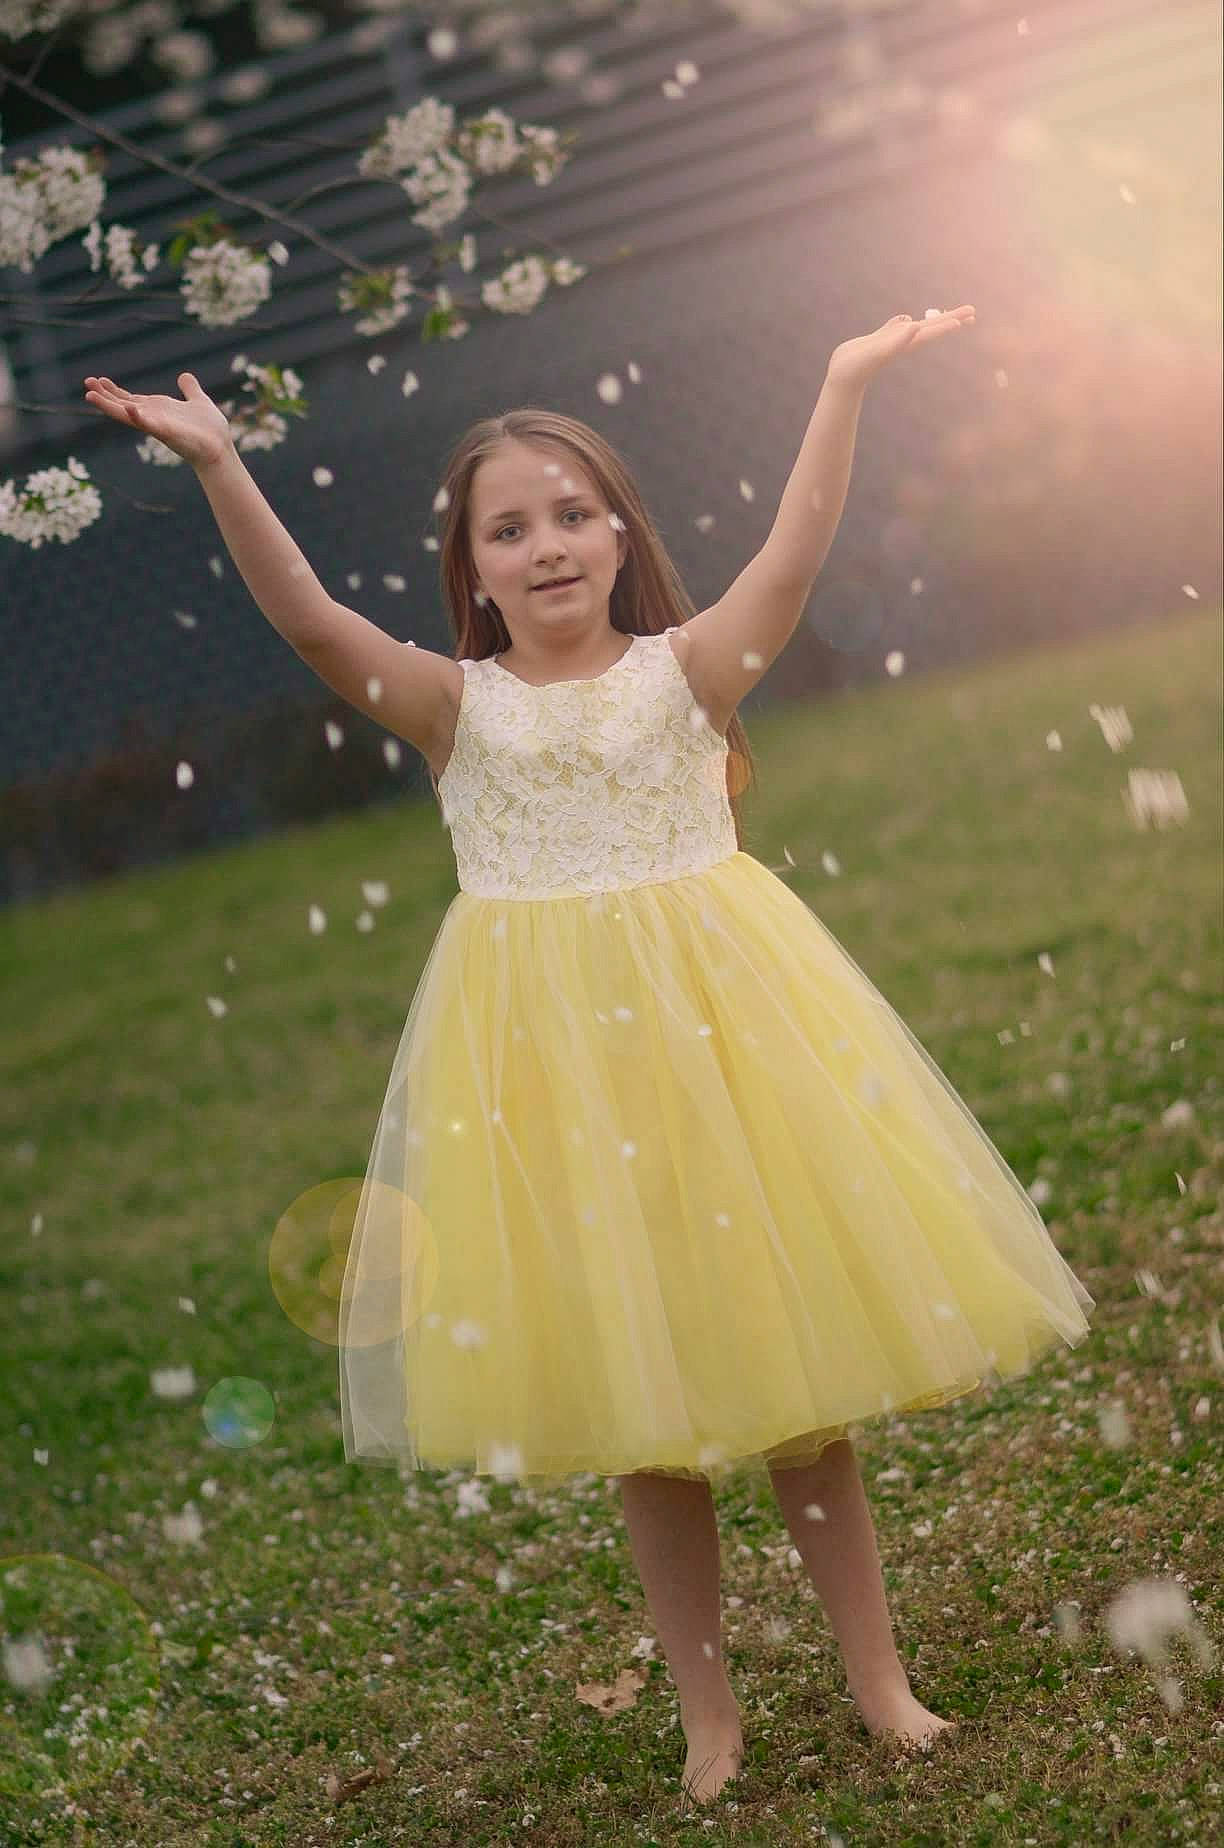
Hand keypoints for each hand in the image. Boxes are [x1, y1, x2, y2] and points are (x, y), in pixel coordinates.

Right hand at [82, 371, 234, 467]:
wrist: (220, 449)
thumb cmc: (210, 430)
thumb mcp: (198, 401)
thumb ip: (190, 389)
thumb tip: (184, 376)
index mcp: (158, 410)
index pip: (130, 398)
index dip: (114, 391)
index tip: (98, 379)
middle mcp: (154, 418)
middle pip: (122, 406)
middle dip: (104, 396)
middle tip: (86, 383)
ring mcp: (158, 426)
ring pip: (128, 415)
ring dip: (109, 406)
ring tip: (90, 395)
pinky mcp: (167, 433)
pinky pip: (150, 425)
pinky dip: (139, 417)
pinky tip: (129, 408)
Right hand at [826, 305, 976, 390]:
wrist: (841, 379)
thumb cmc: (857, 367)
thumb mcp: (878, 351)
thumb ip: (897, 339)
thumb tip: (914, 325)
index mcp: (904, 344)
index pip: (931, 331)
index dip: (947, 323)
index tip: (968, 317)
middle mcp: (901, 342)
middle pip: (931, 327)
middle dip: (951, 319)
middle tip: (972, 310)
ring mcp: (889, 342)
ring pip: (915, 327)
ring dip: (931, 321)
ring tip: (944, 315)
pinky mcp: (876, 342)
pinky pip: (894, 329)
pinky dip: (901, 323)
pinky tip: (905, 319)